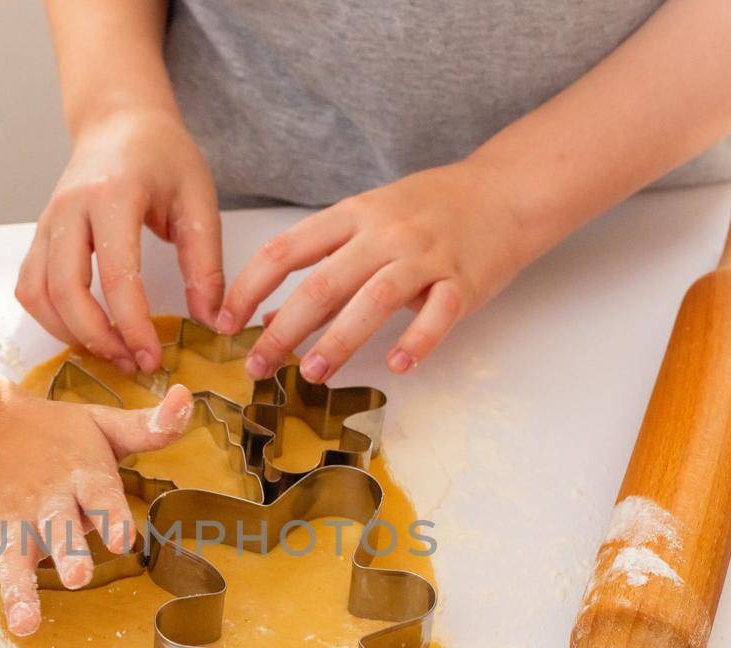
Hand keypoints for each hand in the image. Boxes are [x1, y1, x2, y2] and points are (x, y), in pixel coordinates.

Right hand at [0, 383, 193, 636]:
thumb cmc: (54, 433)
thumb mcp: (104, 424)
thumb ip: (150, 426)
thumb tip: (186, 397)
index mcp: (80, 474)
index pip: (100, 496)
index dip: (112, 517)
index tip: (124, 539)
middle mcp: (44, 501)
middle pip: (57, 529)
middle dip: (67, 552)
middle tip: (77, 576)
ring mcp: (8, 522)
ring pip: (12, 557)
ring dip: (17, 588)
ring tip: (25, 622)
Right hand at [16, 109, 223, 374]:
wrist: (120, 121)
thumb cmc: (162, 156)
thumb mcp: (198, 201)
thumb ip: (206, 263)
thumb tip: (211, 320)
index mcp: (113, 195)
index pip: (115, 276)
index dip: (133, 325)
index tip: (153, 357)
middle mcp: (70, 209)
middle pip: (65, 290)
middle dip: (97, 337)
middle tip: (132, 363)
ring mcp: (47, 222)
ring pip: (38, 293)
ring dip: (69, 333)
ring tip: (111, 352)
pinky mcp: (39, 235)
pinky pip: (30, 286)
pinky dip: (50, 317)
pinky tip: (83, 331)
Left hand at [218, 162, 529, 382]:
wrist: (505, 191)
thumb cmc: (428, 212)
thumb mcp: (368, 223)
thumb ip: (323, 265)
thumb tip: (271, 314)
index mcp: (353, 215)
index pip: (286, 250)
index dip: (249, 288)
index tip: (225, 323)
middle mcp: (385, 233)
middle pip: (323, 283)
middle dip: (284, 329)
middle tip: (258, 366)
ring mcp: (426, 256)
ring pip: (374, 299)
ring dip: (339, 340)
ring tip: (313, 373)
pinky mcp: (463, 280)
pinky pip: (438, 313)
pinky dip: (418, 339)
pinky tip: (399, 364)